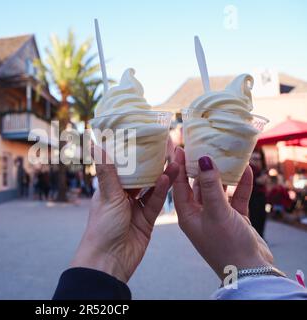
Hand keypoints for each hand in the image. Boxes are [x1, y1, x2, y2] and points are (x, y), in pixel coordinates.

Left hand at [71, 146, 178, 282]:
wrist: (110, 261)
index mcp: (108, 190)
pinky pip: (155, 203)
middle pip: (139, 178)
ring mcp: (135, 210)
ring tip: (173, 163)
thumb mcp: (107, 195)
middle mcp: (122, 198)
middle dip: (151, 165)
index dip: (133, 156)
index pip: (122, 168)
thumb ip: (107, 170)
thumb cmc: (102, 227)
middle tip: (165, 150)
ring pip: (150, 190)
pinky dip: (161, 192)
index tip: (145, 141)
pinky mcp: (146, 221)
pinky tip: (167, 179)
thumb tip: (95, 144)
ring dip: (161, 177)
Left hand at [173, 147, 273, 279]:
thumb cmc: (226, 245)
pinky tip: (246, 170)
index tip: (178, 147)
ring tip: (223, 154)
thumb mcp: (216, 212)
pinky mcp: (233, 219)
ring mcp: (216, 217)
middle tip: (200, 145)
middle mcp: (199, 214)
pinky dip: (240, 185)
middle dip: (198, 167)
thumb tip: (204, 158)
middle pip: (195, 185)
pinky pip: (235, 198)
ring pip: (216, 190)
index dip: (177, 166)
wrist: (250, 273)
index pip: (177, 185)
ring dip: (221, 174)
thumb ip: (210, 186)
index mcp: (187, 214)